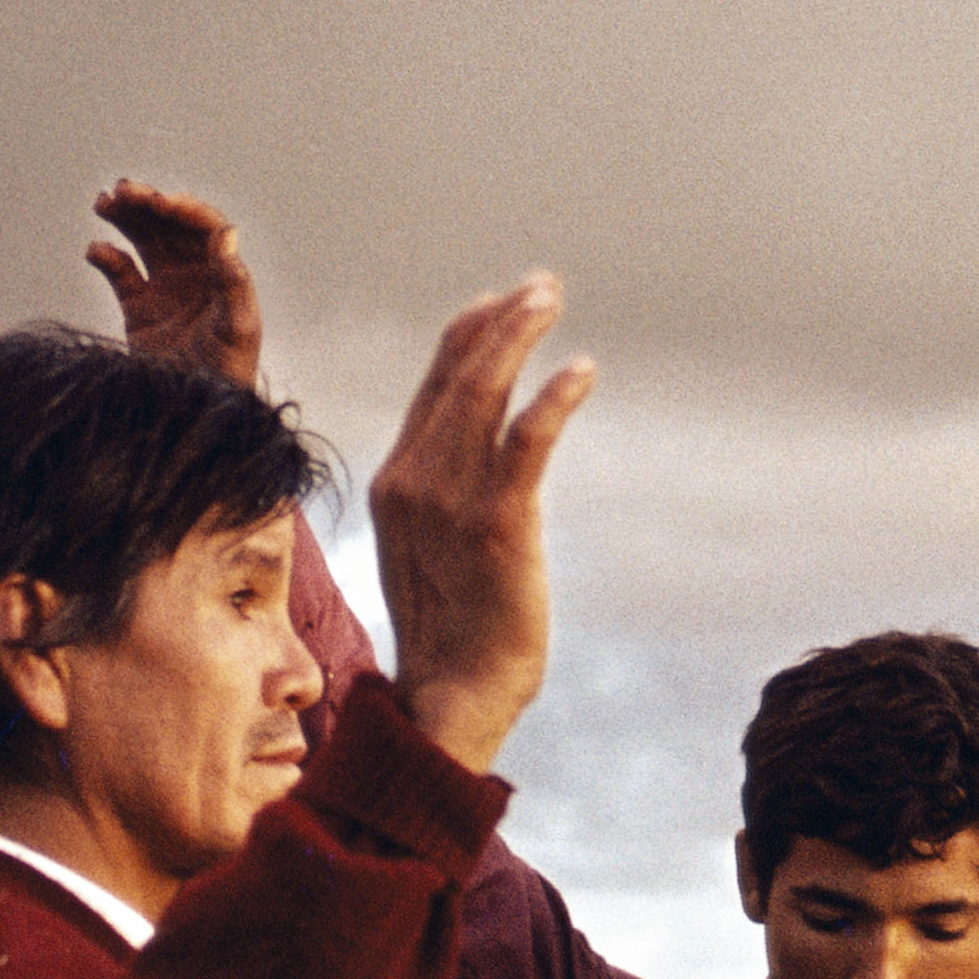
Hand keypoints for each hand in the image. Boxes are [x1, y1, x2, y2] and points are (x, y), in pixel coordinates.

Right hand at [88, 180, 261, 383]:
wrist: (198, 412)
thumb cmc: (229, 372)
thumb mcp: (237, 326)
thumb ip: (233, 281)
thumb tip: (227, 234)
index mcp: (222, 272)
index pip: (204, 225)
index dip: (182, 208)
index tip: (159, 201)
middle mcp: (194, 273)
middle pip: (168, 225)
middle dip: (146, 203)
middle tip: (122, 190)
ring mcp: (165, 287)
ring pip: (142, 239)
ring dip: (124, 217)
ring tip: (103, 202)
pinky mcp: (139, 308)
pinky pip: (120, 271)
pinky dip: (106, 257)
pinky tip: (96, 250)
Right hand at [366, 273, 594, 773]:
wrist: (456, 693)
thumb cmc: (455, 628)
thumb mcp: (432, 546)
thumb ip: (442, 494)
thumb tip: (473, 455)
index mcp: (396, 481)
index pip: (433, 387)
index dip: (468, 336)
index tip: (502, 301)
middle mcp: (412, 480)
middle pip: (456, 375)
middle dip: (499, 320)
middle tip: (541, 284)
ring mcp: (449, 500)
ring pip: (483, 392)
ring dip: (519, 336)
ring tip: (550, 297)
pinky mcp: (496, 524)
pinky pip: (525, 442)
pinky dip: (553, 398)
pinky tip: (581, 370)